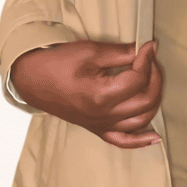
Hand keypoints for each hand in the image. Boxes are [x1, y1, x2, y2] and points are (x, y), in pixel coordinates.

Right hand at [9, 39, 164, 148]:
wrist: (32, 79)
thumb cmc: (57, 63)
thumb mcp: (90, 52)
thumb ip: (121, 53)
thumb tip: (145, 50)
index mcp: (101, 96)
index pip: (138, 79)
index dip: (148, 59)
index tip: (149, 46)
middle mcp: (104, 115)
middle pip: (146, 100)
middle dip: (155, 77)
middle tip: (150, 59)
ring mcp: (101, 125)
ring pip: (141, 120)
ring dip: (154, 99)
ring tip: (152, 79)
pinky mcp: (97, 129)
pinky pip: (123, 141)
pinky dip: (141, 140)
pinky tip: (155, 137)